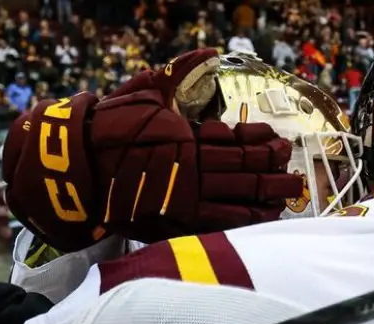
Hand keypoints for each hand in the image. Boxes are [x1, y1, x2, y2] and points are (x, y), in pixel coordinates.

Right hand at [2, 49, 303, 251]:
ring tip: (290, 195)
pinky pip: (221, 220)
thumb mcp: (144, 92)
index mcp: (186, 135)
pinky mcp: (177, 218)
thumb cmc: (108, 127)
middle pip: (243, 168)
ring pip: (238, 194)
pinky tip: (264, 217)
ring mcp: (185, 194)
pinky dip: (245, 218)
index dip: (259, 141)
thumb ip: (180, 74)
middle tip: (296, 173)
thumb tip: (209, 52)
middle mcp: (191, 165)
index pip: (234, 139)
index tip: (278, 141)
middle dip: (272, 170)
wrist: (77, 166)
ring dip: (267, 194)